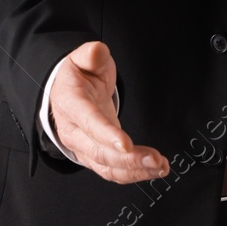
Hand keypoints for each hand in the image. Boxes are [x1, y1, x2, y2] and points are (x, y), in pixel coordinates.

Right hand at [49, 41, 169, 183]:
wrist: (67, 91)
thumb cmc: (78, 75)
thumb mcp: (81, 57)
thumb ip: (90, 54)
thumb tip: (98, 51)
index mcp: (69, 102)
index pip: (87, 121)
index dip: (106, 134)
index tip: (126, 144)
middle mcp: (73, 130)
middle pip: (98, 151)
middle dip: (128, 159)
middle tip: (154, 159)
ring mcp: (82, 146)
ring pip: (107, 166)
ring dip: (134, 170)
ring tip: (160, 167)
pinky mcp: (94, 155)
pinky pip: (112, 171)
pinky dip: (133, 174)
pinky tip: (153, 169)